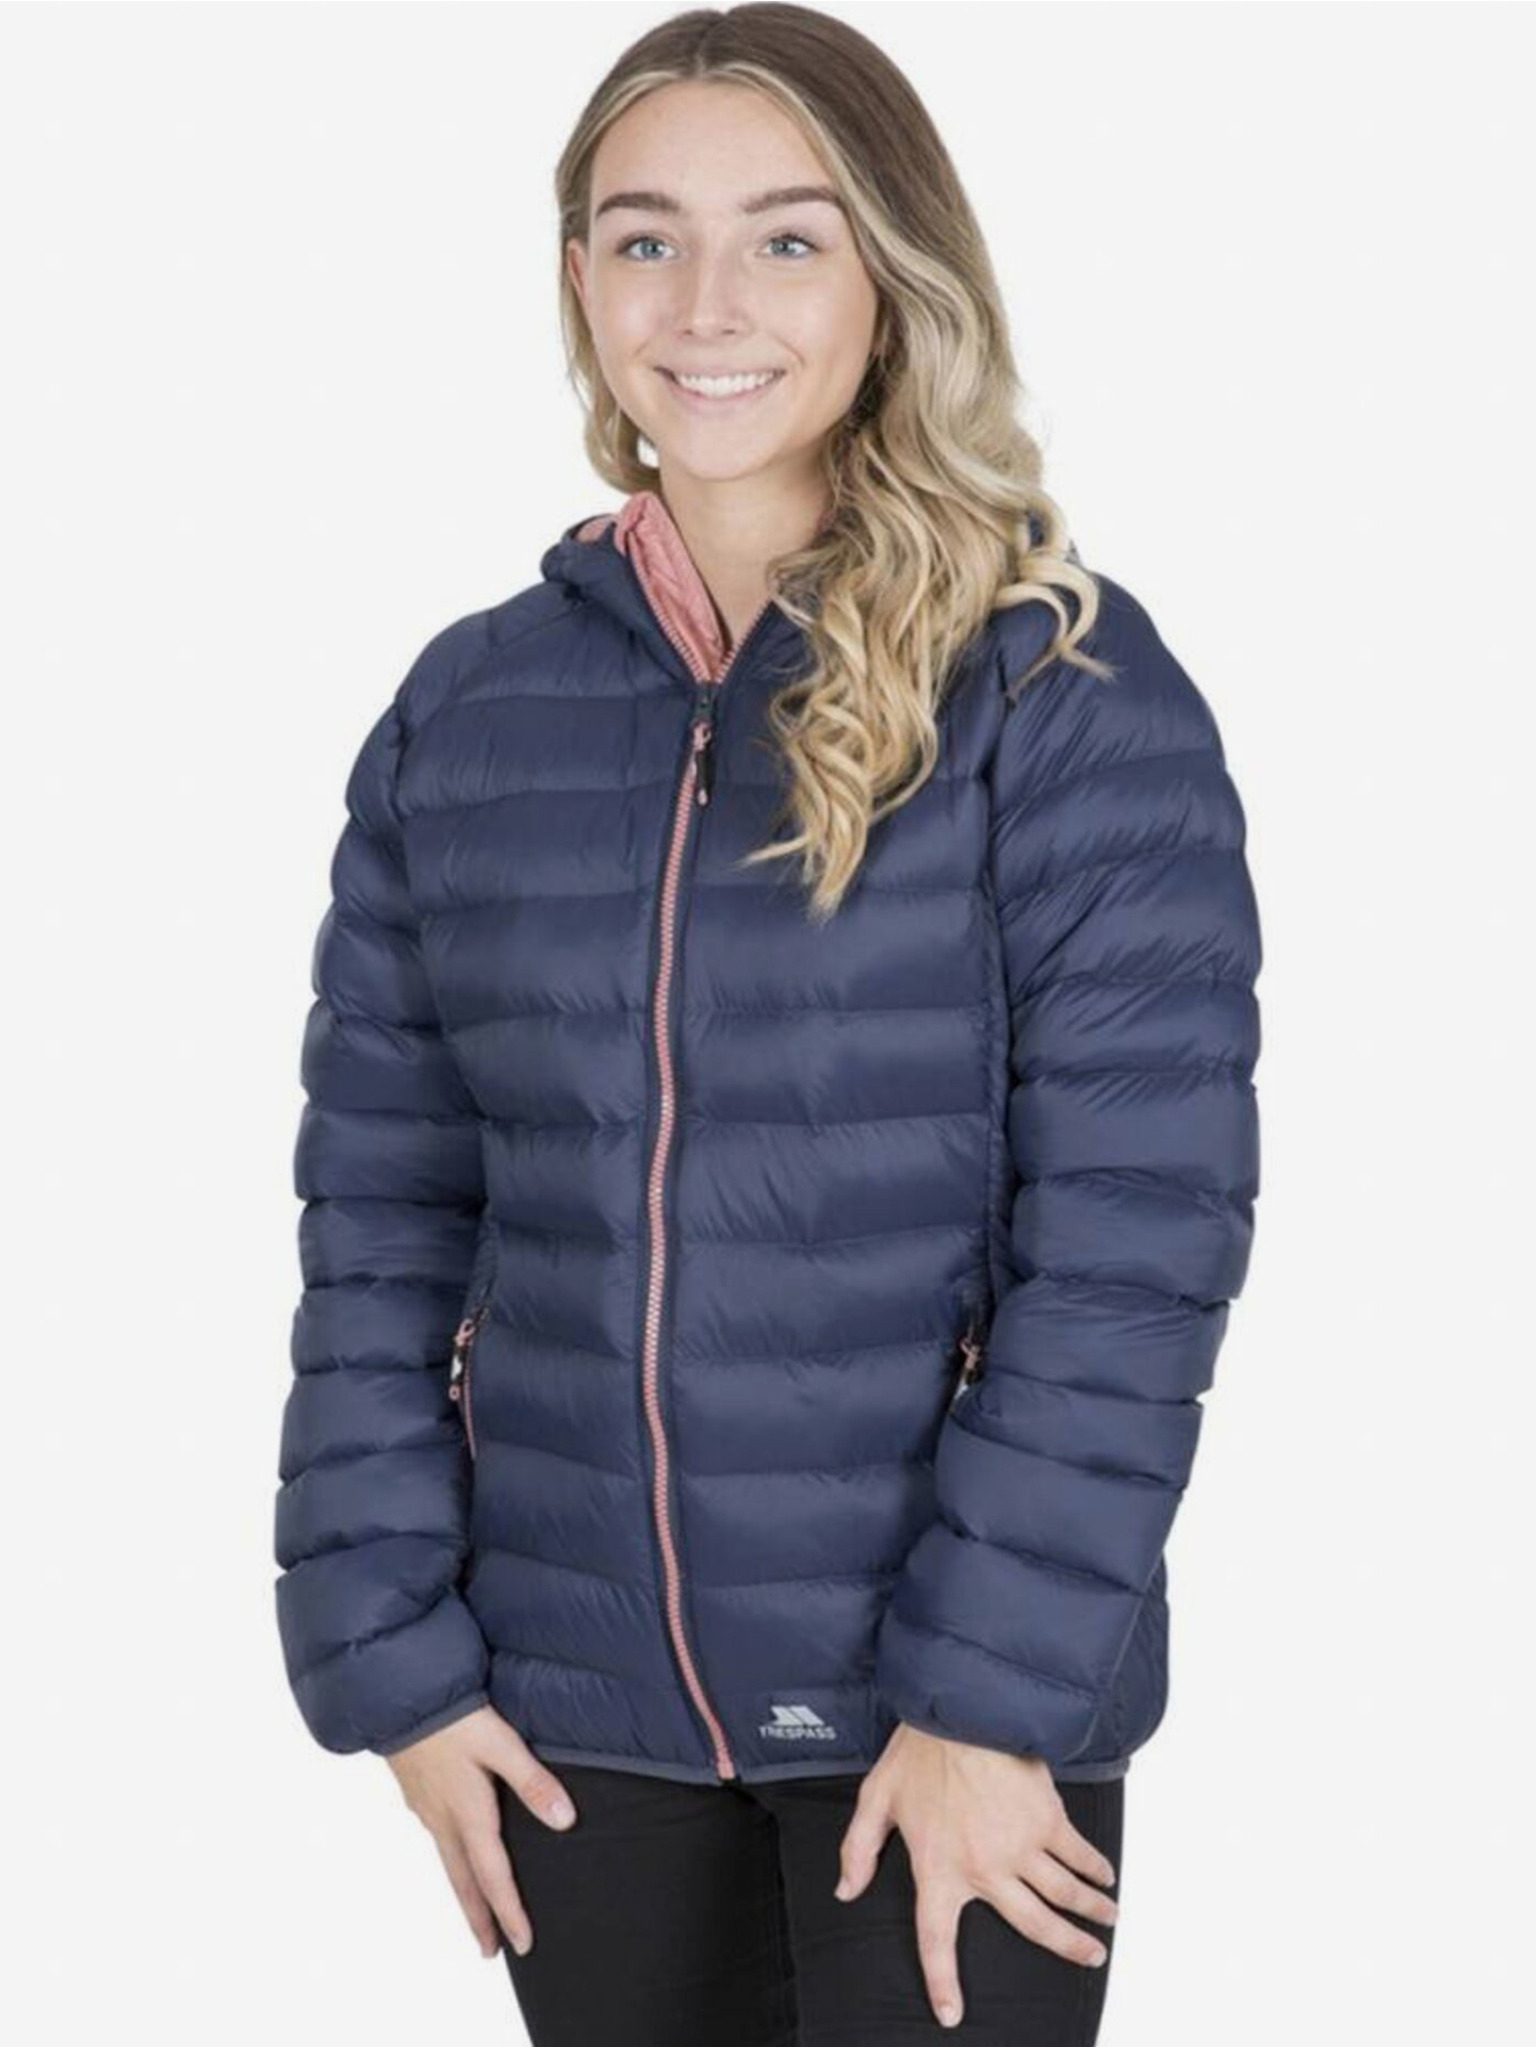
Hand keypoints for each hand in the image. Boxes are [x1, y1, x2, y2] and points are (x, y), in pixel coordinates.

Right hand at [383, 1704, 578, 1958]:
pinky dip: (450, 1860)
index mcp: (469, 1816)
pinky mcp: (416, 1793)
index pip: (494, 1878)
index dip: (509, 1913)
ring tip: (474, 1912)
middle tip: (489, 1951)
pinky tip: (453, 1850)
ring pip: (448, 1863)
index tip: (522, 1944)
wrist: (401, 1698)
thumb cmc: (455, 1718)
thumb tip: (565, 1821)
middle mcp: (444, 1820)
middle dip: (479, 1919)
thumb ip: (533, 1782)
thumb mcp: (502, 1745)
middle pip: (464, 1883)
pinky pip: (437, 1839)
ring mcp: (426, 1808)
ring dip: (464, 1892)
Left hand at [834, 1723, 1117, 2029]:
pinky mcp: (1046, 1819)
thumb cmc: (918, 1750)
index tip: (952, 2015)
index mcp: (939, 1870)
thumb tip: (845, 1890)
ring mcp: (1021, 1847)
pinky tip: (1105, 1874)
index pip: (937, 1940)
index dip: (943, 1982)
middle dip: (1066, 1947)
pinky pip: (1077, 1853)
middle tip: (1090, 1956)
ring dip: (1090, 1912)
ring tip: (1107, 1922)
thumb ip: (859, 1849)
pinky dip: (1095, 1867)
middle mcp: (985, 1869)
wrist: (962, 1708)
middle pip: (1033, 1925)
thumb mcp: (877, 1799)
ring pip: (1064, 1894)